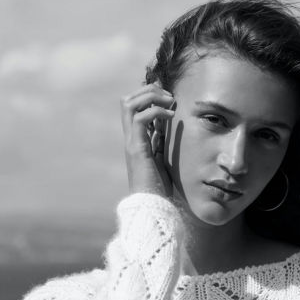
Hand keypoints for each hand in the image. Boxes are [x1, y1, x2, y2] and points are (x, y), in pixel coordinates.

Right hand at [120, 82, 175, 197]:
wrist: (152, 207)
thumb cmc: (159, 189)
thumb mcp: (163, 160)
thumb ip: (162, 143)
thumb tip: (168, 128)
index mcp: (137, 140)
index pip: (135, 108)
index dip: (149, 96)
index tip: (169, 98)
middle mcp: (131, 138)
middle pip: (128, 100)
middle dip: (149, 91)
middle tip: (169, 97)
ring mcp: (131, 142)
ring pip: (130, 103)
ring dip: (151, 96)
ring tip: (170, 101)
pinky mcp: (136, 148)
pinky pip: (140, 118)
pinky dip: (156, 111)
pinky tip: (171, 116)